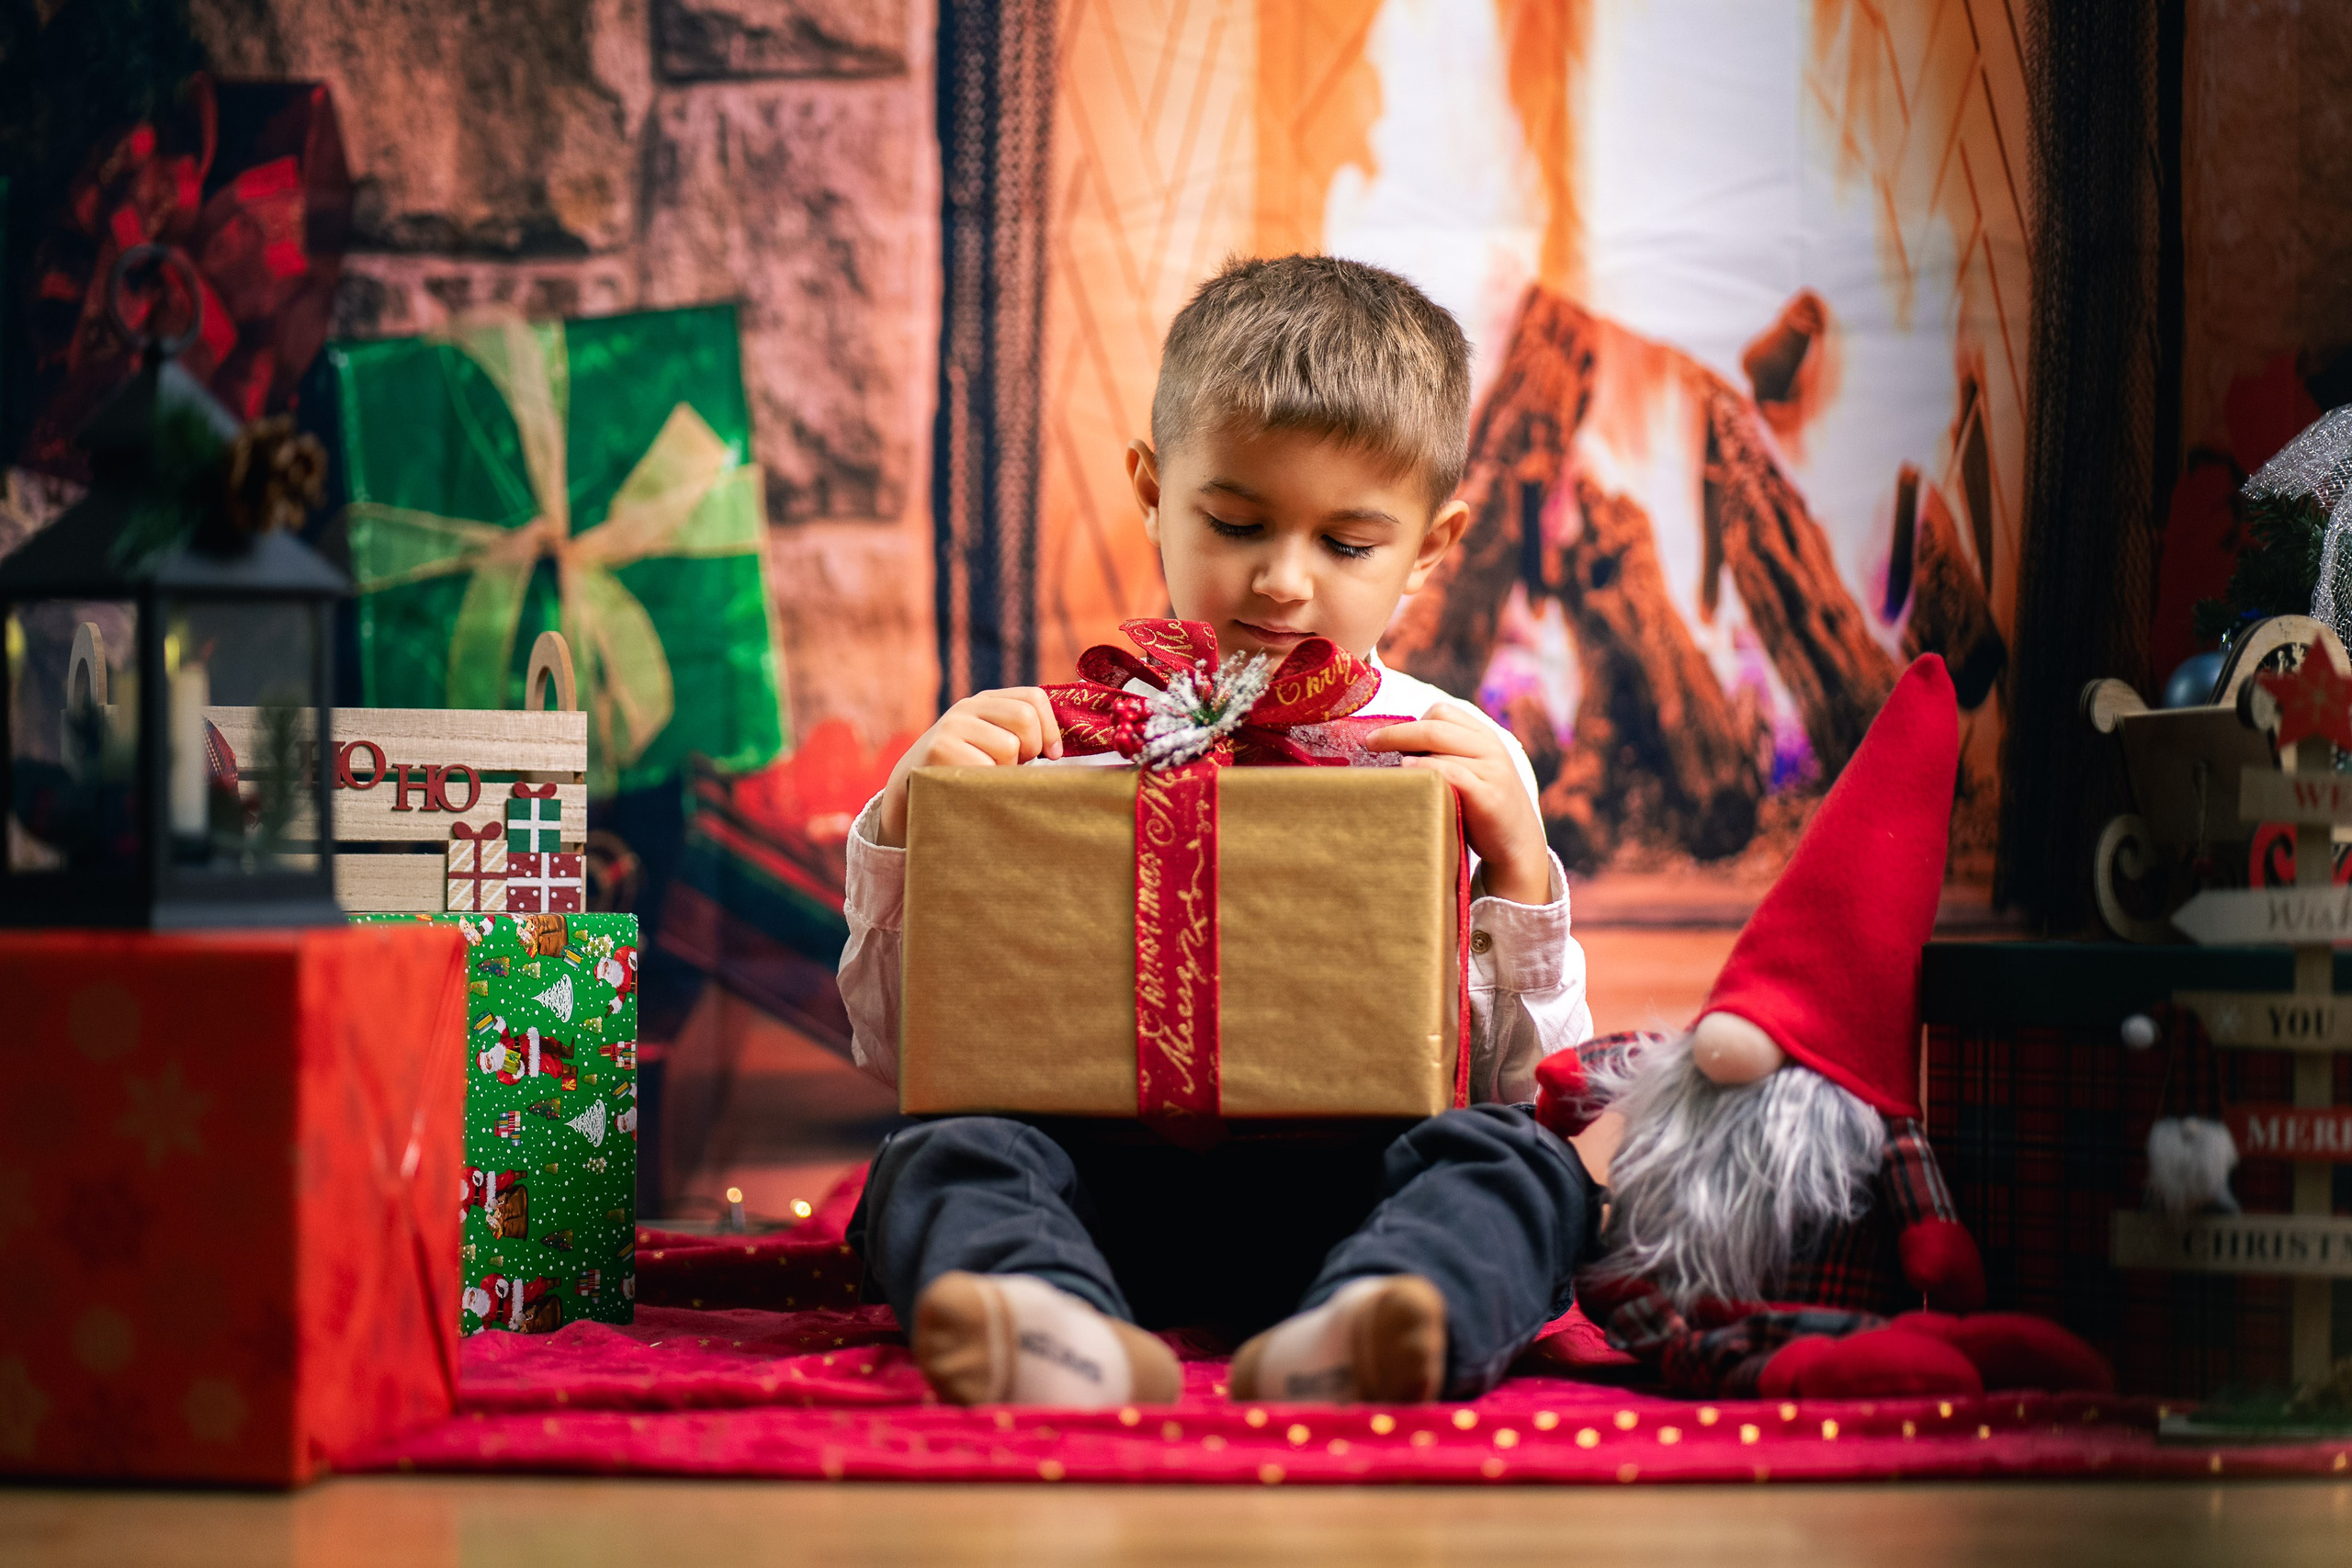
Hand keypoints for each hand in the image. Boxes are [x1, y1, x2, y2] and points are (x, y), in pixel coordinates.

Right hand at [876, 687, 1062, 847]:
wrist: (909, 795)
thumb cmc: (964, 775)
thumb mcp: (991, 746)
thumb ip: (1020, 736)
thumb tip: (1062, 746)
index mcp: (986, 703)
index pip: (1034, 698)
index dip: (1051, 729)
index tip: (1052, 756)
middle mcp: (967, 708)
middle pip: (1025, 718)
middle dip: (1030, 750)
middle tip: (1013, 768)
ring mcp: (951, 727)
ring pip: (1009, 747)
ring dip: (1005, 773)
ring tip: (985, 779)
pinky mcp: (939, 751)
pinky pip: (986, 769)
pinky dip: (987, 786)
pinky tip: (970, 789)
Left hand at [1365, 700, 1551, 904]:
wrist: (1517, 846)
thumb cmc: (1480, 808)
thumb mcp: (1470, 770)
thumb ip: (1445, 753)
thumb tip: (1394, 744)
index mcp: (1485, 737)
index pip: (1442, 711)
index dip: (1410, 721)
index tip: (1384, 737)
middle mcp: (1492, 748)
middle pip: (1435, 725)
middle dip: (1396, 732)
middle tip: (1368, 743)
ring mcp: (1493, 771)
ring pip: (1439, 748)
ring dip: (1407, 755)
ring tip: (1388, 769)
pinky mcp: (1490, 797)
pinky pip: (1451, 773)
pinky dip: (1425, 769)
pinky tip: (1406, 773)